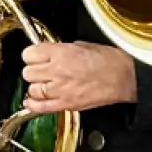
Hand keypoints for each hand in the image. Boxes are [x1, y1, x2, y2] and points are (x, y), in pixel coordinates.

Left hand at [21, 40, 136, 115]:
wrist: (124, 77)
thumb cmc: (109, 61)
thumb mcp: (81, 45)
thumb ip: (60, 50)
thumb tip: (49, 54)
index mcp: (61, 53)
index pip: (28, 54)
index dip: (32, 56)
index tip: (35, 57)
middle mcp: (57, 71)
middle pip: (28, 73)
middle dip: (34, 71)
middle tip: (42, 71)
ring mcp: (60, 89)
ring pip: (32, 89)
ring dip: (37, 87)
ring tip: (45, 85)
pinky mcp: (66, 104)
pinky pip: (40, 107)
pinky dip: (33, 104)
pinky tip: (33, 101)